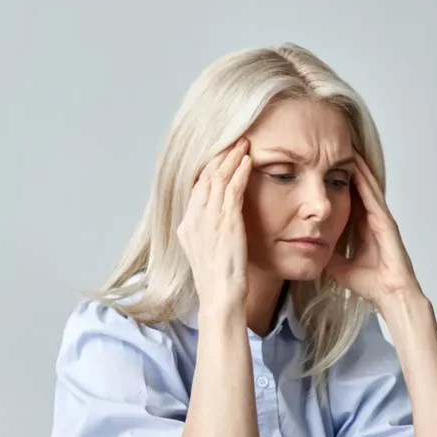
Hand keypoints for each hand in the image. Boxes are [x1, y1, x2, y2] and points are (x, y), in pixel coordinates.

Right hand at [177, 138, 252, 316]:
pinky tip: (248, 161)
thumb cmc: (219, 280)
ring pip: (218, 179)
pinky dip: (240, 173)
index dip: (209, 168)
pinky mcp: (226, 223)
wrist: (220, 296)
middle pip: (206, 177)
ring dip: (231, 158)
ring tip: (243, 143)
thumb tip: (216, 223)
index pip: (197, 187)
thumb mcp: (207, 252)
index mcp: (187, 225)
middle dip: (220, 156)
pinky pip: (232, 190)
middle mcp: (194, 219)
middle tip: (234, 140)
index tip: (221, 154)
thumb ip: (208, 234)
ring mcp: (208, 220)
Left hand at [326, 153, 422, 309]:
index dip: (337, 182)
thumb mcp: (340, 266)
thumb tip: (309, 247)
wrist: (390, 295)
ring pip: (367, 186)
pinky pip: (373, 195)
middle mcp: (372, 219)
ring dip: (357, 166)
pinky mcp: (386, 222)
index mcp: (362, 228)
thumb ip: (328, 254)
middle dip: (347, 167)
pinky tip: (356, 164)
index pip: (348, 198)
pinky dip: (365, 179)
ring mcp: (381, 219)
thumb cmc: (371, 284)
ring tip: (345, 146)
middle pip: (357, 187)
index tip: (323, 165)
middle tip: (334, 146)